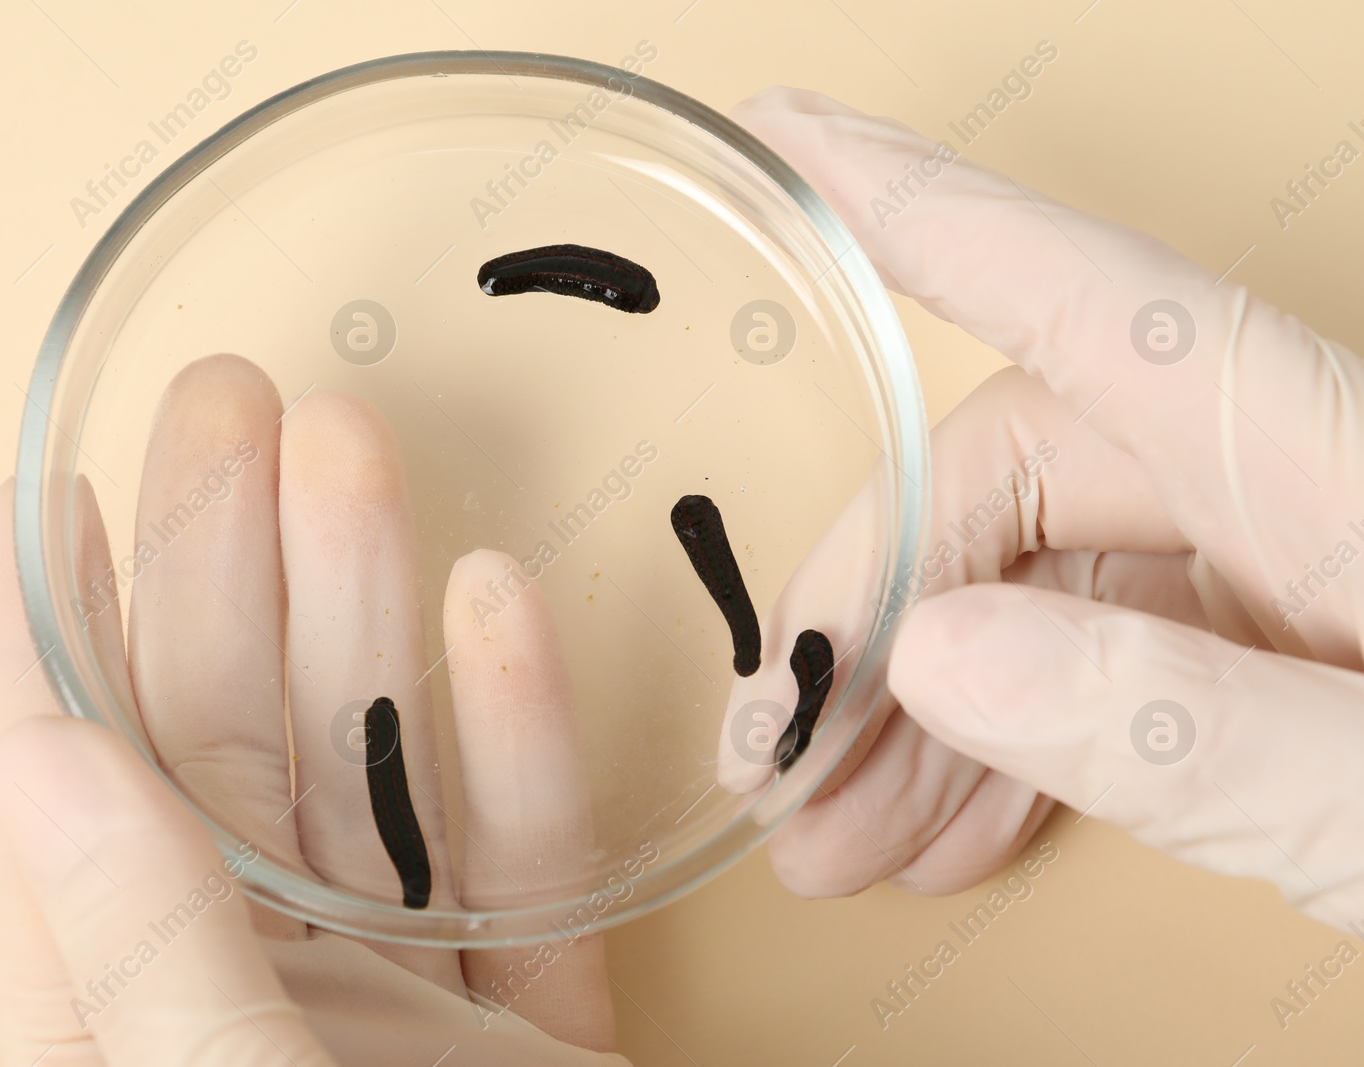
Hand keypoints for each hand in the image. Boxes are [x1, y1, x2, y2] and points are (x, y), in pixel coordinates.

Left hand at [0, 356, 627, 1063]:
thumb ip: (145, 940)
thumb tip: (41, 753)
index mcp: (125, 1023)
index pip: (65, 798)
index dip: (48, 633)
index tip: (43, 491)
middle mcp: (255, 990)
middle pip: (230, 745)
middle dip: (230, 560)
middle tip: (231, 403)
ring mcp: (402, 997)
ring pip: (378, 770)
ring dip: (370, 600)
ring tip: (353, 446)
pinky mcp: (532, 1014)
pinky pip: (528, 855)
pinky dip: (522, 732)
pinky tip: (498, 606)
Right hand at [721, 88, 1363, 930]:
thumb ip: (1193, 726)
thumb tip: (948, 653)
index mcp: (1325, 459)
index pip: (1079, 296)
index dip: (916, 209)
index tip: (791, 142)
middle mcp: (1284, 487)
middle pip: (1005, 482)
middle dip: (866, 616)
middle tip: (776, 749)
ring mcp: (1274, 574)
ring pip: (1025, 593)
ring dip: (910, 714)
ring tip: (832, 833)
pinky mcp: (1271, 655)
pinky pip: (1083, 668)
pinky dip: (993, 753)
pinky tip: (936, 831)